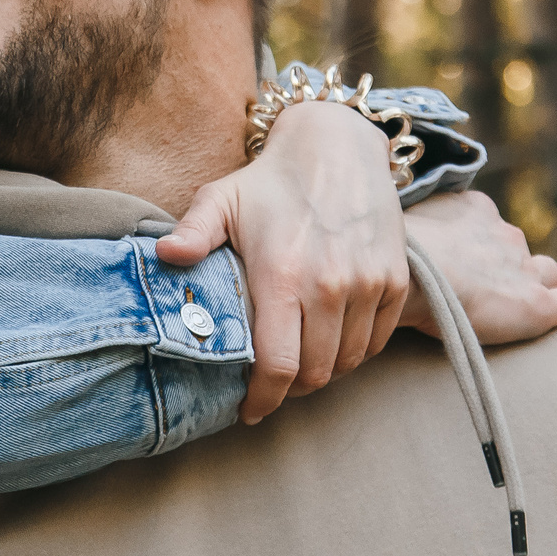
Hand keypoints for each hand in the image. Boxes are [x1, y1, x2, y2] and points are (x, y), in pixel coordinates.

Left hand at [155, 101, 409, 424]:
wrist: (338, 144)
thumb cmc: (270, 179)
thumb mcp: (222, 199)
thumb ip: (192, 233)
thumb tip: (163, 256)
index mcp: (281, 276)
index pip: (277, 366)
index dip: (263, 399)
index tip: (249, 411)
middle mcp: (330, 286)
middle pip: (315, 374)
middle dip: (291, 391)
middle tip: (272, 387)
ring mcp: (367, 284)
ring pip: (348, 361)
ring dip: (324, 373)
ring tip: (300, 365)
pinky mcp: (394, 279)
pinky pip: (377, 339)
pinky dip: (356, 352)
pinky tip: (332, 344)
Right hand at [402, 191, 556, 346]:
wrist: (412, 273)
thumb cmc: (393, 255)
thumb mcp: (396, 228)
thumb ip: (407, 232)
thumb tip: (388, 242)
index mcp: (474, 210)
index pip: (490, 228)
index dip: (481, 247)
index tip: (464, 261)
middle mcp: (504, 234)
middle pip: (518, 250)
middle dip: (510, 265)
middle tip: (485, 288)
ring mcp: (523, 269)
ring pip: (545, 273)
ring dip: (539, 283)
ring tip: (524, 303)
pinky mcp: (537, 304)